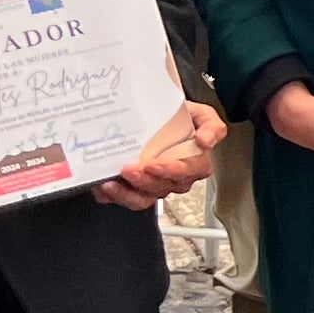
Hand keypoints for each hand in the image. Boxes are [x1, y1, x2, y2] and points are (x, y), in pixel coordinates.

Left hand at [98, 100, 226, 209]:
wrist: (153, 118)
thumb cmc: (176, 118)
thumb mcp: (199, 113)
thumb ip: (210, 124)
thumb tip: (206, 140)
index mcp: (195, 162)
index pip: (191, 171)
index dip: (173, 170)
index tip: (154, 164)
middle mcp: (175, 178)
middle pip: (164, 186)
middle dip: (145, 181)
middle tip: (129, 169)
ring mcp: (154, 185)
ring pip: (145, 198)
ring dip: (128, 193)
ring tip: (111, 182)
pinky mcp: (135, 190)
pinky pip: (126, 199)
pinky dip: (113, 195)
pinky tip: (103, 185)